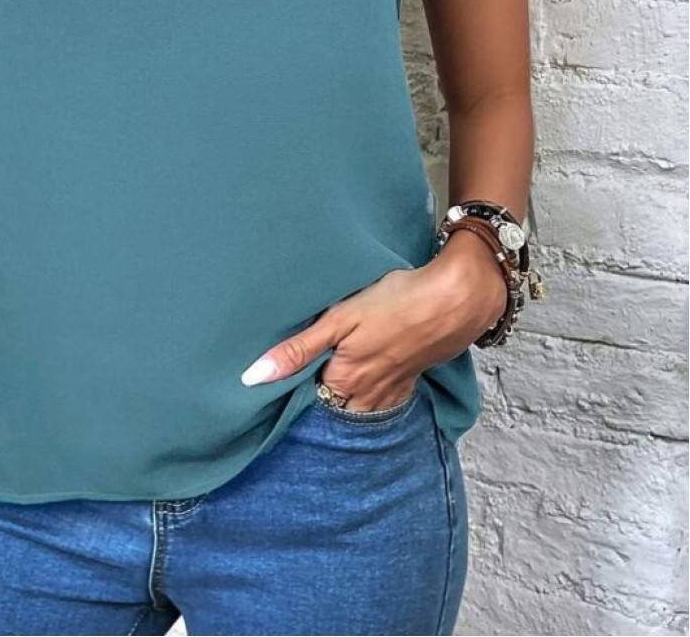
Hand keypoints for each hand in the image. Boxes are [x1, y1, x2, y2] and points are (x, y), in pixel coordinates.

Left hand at [239, 229, 506, 412]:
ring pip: (358, 408)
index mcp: (344, 379)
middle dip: (317, 398)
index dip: (293, 386)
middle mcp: (367, 394)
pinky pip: (383, 402)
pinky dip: (369, 398)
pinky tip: (364, 384)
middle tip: (302, 380)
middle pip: (333, 406)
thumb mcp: (339, 320)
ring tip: (329, 384)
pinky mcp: (410, 380)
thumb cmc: (394, 302)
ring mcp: (392, 390)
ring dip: (344, 401)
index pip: (306, 395)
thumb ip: (297, 350)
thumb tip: (252, 378)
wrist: (455, 298)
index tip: (280, 377)